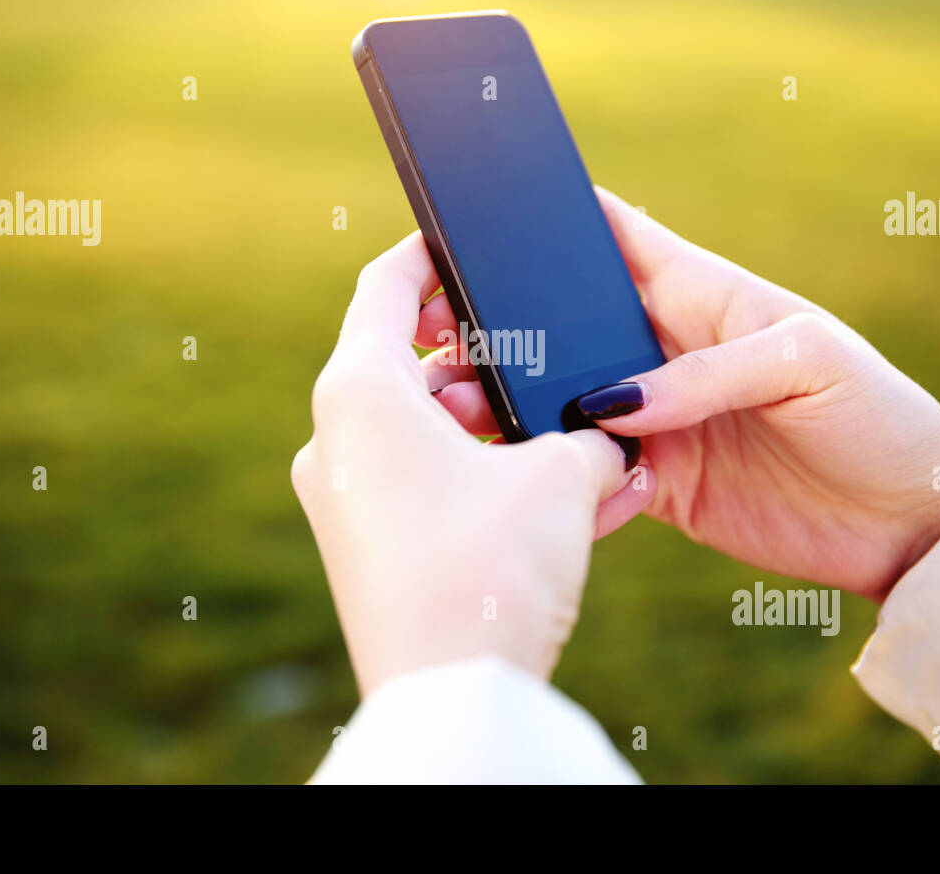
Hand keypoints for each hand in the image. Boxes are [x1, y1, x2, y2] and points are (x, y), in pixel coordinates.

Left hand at [291, 232, 649, 695]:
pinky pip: (429, 490)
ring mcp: (345, 502)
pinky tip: (562, 499)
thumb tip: (604, 441)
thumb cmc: (490, 565)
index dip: (431, 255)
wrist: (453, 696)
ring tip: (574, 442)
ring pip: (426, 434)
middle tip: (541, 356)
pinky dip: (485, 480)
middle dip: (486, 360)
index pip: (385, 286)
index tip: (465, 243)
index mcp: (357, 393)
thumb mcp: (560, 479)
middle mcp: (335, 441)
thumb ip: (588, 438)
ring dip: (498, 429)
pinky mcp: (369, 552)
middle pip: (408, 366)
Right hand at [433, 190, 939, 601]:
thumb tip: (610, 402)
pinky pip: (586, 472)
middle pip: (567, 324)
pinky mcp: (657, 483)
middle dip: (506, 322)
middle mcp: (667, 353)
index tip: (485, 215)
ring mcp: (657, 419)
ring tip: (454, 403)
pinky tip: (512, 470)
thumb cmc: (877, 415)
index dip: (554, 220)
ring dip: (509, 399)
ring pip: (560, 398)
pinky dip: (551, 472)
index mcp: (702, 294)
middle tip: (439, 332)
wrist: (912, 523)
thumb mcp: (807, 361)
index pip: (616, 236)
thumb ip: (706, 373)